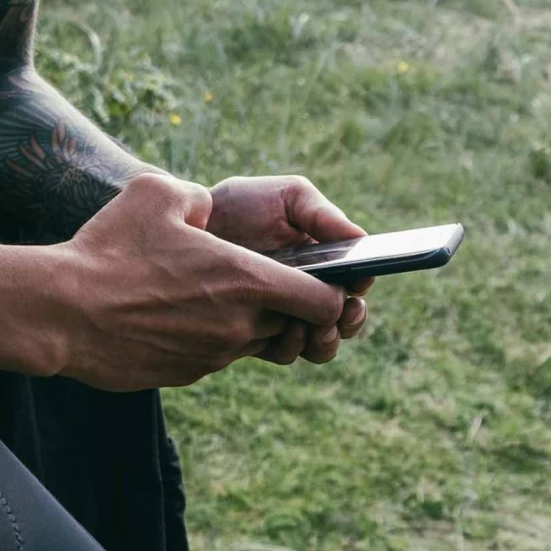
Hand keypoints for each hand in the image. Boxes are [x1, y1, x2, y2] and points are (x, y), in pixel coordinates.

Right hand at [45, 173, 349, 391]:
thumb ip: (197, 196)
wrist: (60, 312)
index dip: (330, 292)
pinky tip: (167, 313)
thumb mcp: (153, 193)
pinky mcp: (183, 374)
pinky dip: (204, 336)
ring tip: (199, 292)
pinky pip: (212, 356)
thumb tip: (206, 208)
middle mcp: (238, 326)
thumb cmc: (108, 251)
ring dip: (242, 320)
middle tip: (249, 279)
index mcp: (244, 281)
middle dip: (284, 306)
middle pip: (292, 326)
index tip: (317, 279)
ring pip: (252, 342)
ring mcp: (211, 356)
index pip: (324, 303)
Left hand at [206, 174, 371, 365]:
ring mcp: (282, 315)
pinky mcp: (255, 333)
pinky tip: (282, 329)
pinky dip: (290, 346)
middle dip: (350, 321)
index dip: (360, 288)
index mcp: (322, 262)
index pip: (354, 284)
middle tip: (341, 314)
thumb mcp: (286, 197)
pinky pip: (283, 352)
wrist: (190, 226)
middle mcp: (305, 293)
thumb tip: (360, 239)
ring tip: (313, 326)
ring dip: (324, 339)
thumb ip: (322, 214)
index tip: (355, 288)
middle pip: (344, 320)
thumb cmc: (242, 206)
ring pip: (318, 343)